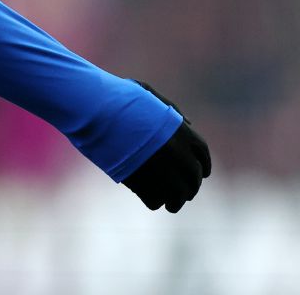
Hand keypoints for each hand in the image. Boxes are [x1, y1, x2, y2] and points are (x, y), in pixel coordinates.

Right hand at [120, 81, 210, 212]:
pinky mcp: (140, 183)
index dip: (204, 167)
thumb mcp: (149, 94)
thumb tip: (189, 124)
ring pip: (179, 196)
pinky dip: (154, 201)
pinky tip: (150, 197)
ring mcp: (160, 170)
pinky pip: (155, 201)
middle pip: (193, 179)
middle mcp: (177, 153)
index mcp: (181, 132)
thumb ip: (171, 109)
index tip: (201, 174)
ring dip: (176, 201)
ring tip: (171, 205)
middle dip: (191, 187)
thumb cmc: (117, 97)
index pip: (203, 156)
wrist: (95, 110)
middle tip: (184, 193)